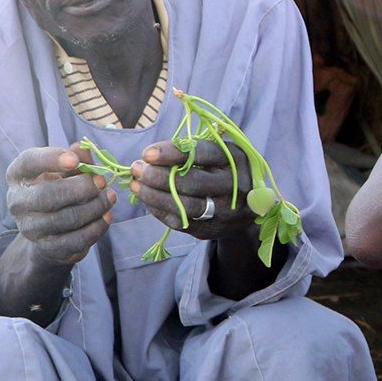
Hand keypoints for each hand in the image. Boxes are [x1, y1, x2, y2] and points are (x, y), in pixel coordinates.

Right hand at [5, 146, 114, 264]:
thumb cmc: (58, 187)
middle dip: (81, 188)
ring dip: (95, 207)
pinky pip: (76, 240)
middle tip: (102, 181)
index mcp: (19, 174)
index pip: (29, 162)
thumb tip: (81, 148)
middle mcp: (18, 201)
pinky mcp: (47, 247)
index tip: (74, 160)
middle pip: (48, 195)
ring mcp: (31, 227)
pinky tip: (106, 216)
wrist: (49, 228)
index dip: (51, 159)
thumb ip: (76, 158)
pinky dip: (96, 228)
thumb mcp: (65, 169)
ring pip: (66, 219)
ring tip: (110, 197)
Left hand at [129, 140, 255, 244]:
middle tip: (137, 168)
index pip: (203, 154)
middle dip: (159, 175)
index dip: (173, 153)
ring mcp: (222, 212)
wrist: (246, 211)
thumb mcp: (221, 154)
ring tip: (135, 183)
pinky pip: (178, 220)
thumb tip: (151, 156)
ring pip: (184, 205)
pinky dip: (157, 208)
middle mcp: (233, 188)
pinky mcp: (208, 230)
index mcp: (235, 162)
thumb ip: (194, 150)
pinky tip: (145, 197)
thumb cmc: (225, 172)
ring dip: (154, 194)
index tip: (148, 153)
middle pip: (191, 182)